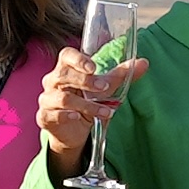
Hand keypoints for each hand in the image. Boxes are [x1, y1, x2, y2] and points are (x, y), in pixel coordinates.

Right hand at [34, 46, 138, 165]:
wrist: (74, 132)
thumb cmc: (86, 104)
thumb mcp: (105, 90)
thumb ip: (121, 75)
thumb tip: (143, 62)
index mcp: (66, 69)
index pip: (66, 56)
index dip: (78, 59)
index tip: (93, 67)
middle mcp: (53, 81)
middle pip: (63, 75)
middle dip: (85, 81)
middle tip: (104, 87)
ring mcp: (47, 99)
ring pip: (63, 98)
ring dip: (86, 104)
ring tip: (105, 111)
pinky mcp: (45, 117)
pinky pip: (53, 114)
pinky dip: (67, 115)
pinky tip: (78, 117)